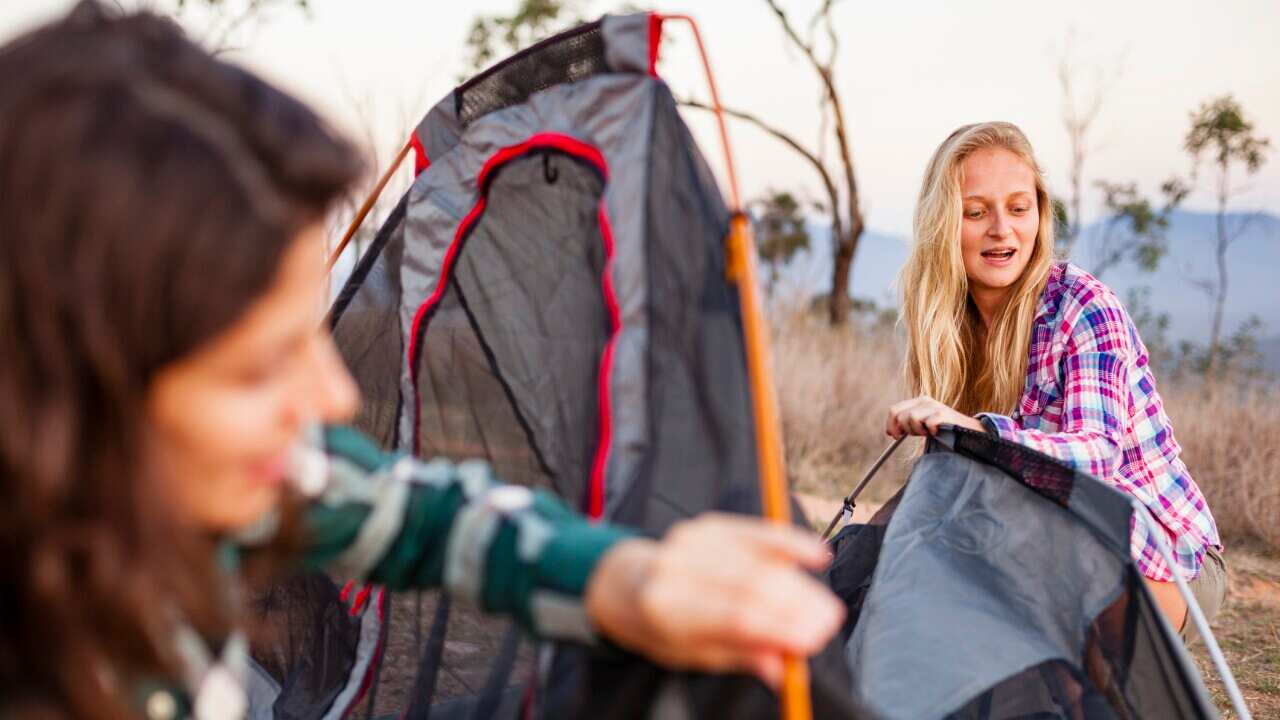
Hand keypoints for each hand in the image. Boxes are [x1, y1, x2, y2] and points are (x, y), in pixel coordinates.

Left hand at [584, 513, 842, 687]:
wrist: (626, 583)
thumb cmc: (664, 626)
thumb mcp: (693, 653)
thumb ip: (740, 654)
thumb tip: (784, 669)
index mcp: (666, 608)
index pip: (732, 616)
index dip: (777, 626)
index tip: (812, 640)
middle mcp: (676, 568)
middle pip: (750, 584)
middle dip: (796, 605)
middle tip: (829, 624)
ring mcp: (692, 542)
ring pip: (758, 560)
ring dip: (798, 584)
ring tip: (826, 609)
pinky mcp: (709, 525)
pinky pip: (756, 532)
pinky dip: (789, 543)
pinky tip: (817, 556)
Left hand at [885, 395, 983, 437]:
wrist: (967, 430)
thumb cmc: (942, 429)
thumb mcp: (922, 424)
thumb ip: (907, 423)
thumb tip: (890, 432)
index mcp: (917, 401)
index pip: (894, 410)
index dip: (891, 424)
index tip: (893, 436)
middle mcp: (924, 400)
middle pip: (900, 415)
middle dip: (903, 429)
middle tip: (913, 435)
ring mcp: (934, 406)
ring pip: (911, 418)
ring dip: (917, 430)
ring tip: (927, 433)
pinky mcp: (942, 413)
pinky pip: (927, 423)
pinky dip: (930, 431)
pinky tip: (937, 432)